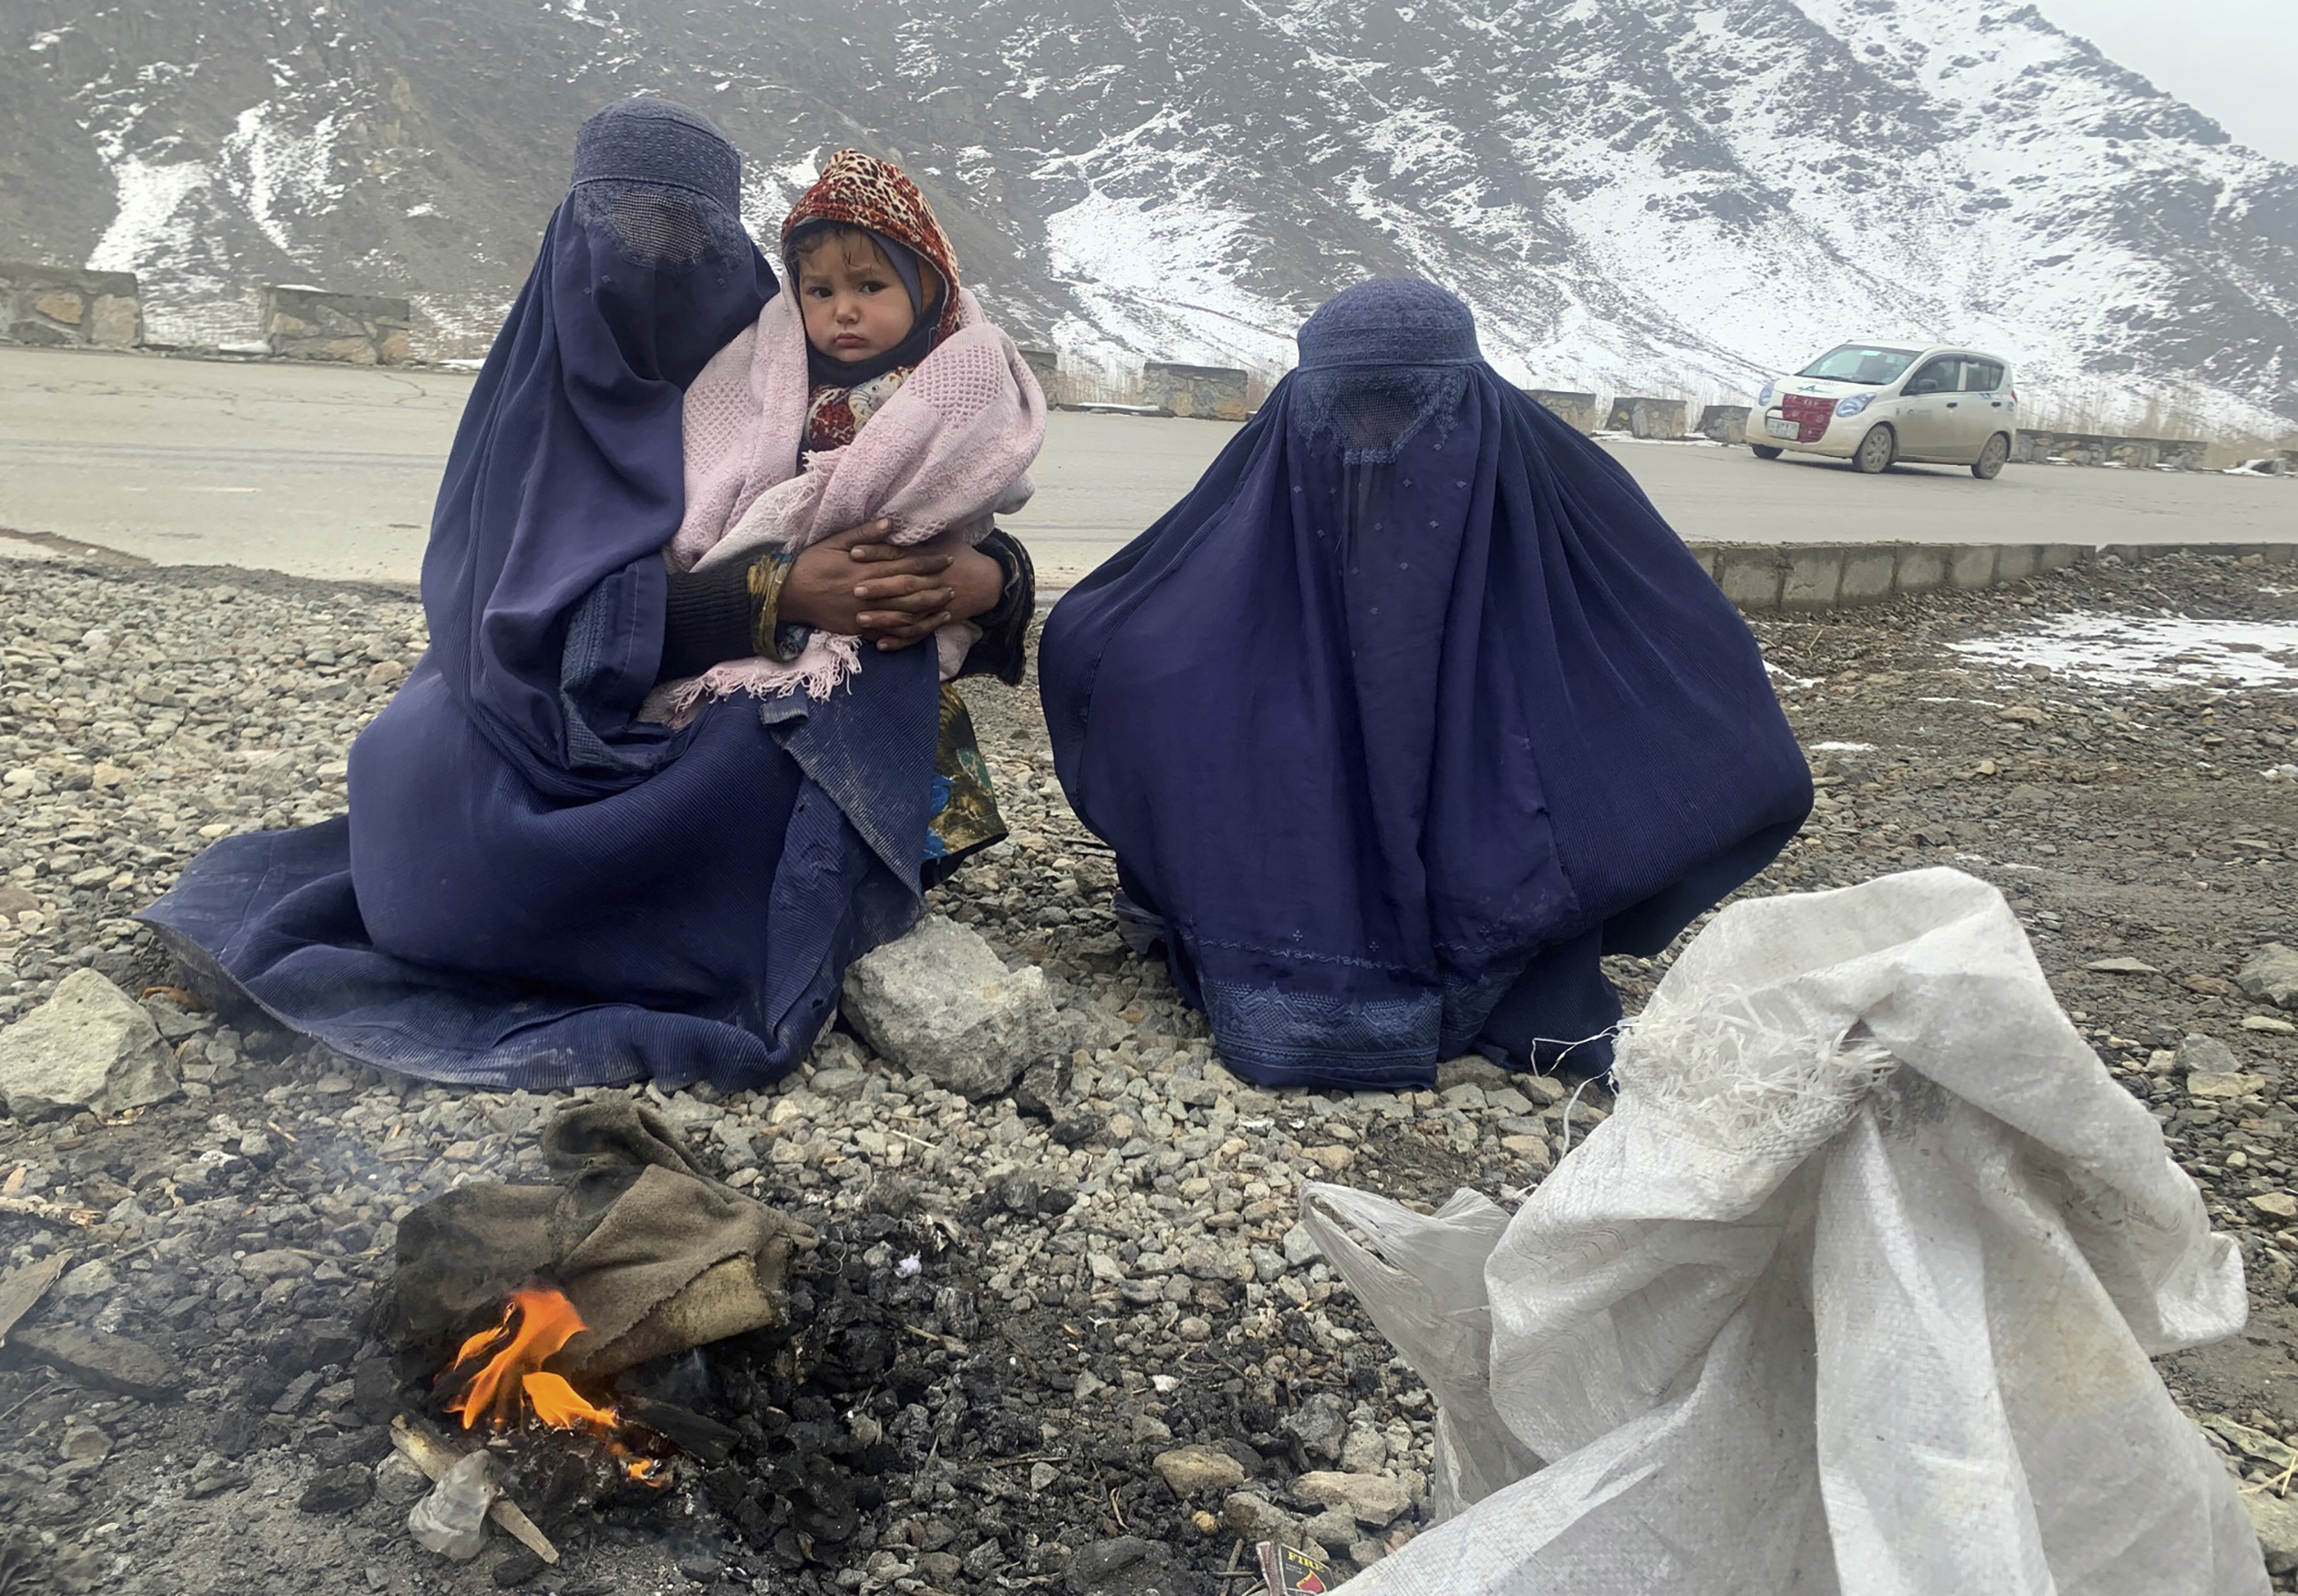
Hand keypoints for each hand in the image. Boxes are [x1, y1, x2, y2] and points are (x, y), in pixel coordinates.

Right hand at [778, 521, 953, 641]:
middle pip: (909, 591)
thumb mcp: (834, 541)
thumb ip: (864, 533)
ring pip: (903, 615)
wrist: (786, 595)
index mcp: (865, 568)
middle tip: (954, 586)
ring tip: (945, 608)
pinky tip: (921, 630)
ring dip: (926, 612)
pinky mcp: (856, 630)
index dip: (928, 562)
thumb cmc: (810, 563)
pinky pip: (886, 634)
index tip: (947, 558)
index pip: (904, 564)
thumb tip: (891, 523)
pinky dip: (906, 634)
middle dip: (934, 588)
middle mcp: (868, 592)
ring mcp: (863, 614)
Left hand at [855, 532, 1002, 649]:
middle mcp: (930, 582)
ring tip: (861, 619)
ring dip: (884, 618)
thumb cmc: (962, 556)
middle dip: (879, 588)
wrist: (988, 582)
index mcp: (928, 558)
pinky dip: (899, 641)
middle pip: (902, 584)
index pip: (898, 554)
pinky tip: (880, 644)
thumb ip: (917, 534)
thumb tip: (889, 521)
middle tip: (855, 590)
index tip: (853, 552)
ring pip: (907, 613)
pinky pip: (917, 634)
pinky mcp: (937, 621)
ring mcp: (934, 604)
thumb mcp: (944, 538)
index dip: (876, 553)